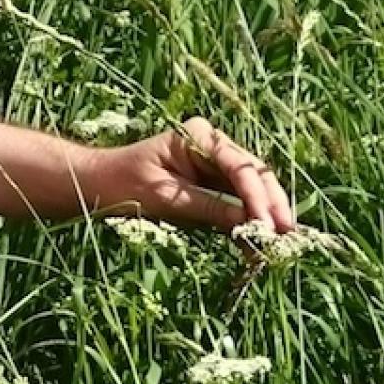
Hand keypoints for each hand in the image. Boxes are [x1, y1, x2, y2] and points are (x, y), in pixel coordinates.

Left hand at [99, 115, 295, 234]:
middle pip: (254, 176)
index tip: (271, 224)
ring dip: (264, 217)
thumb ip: (209, 208)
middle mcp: (212, 147)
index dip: (259, 196)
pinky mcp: (210, 189)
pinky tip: (258, 247)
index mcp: (199, 136)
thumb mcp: (165, 198)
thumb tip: (250, 223)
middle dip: (271, 205)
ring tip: (280, 245)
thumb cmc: (122, 184)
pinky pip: (235, 206)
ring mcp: (213, 167)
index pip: (239, 166)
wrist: (95, 186)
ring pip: (251, 192)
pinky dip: (246, 226)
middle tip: (287, 235)